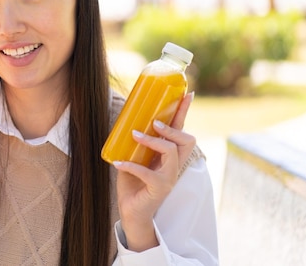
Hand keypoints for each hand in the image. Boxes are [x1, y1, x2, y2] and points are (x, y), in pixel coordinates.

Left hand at [114, 92, 196, 251]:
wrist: (131, 211)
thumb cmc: (133, 182)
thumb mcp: (134, 156)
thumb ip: (135, 142)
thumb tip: (124, 119)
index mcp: (169, 156)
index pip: (181, 131)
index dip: (184, 113)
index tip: (187, 94)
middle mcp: (174, 166)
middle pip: (187, 140)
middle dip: (172, 128)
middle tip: (153, 123)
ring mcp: (168, 178)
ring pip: (171, 152)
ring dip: (152, 141)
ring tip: (134, 135)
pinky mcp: (158, 189)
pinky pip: (147, 173)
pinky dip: (131, 166)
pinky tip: (118, 163)